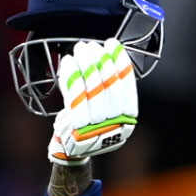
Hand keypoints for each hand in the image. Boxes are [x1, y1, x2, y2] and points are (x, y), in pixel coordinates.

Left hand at [48, 39, 137, 165]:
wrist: (73, 151)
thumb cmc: (90, 124)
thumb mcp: (106, 109)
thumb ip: (109, 88)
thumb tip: (109, 55)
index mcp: (128, 120)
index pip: (126, 86)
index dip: (120, 63)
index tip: (113, 44)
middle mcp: (115, 125)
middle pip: (108, 86)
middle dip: (100, 61)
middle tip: (91, 45)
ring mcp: (96, 128)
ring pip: (92, 90)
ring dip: (86, 65)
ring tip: (80, 49)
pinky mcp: (76, 128)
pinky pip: (74, 97)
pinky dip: (71, 77)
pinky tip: (68, 62)